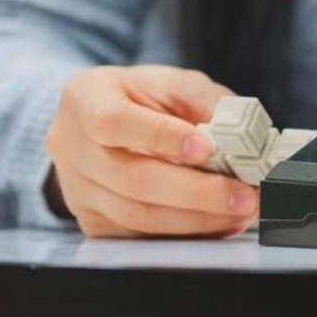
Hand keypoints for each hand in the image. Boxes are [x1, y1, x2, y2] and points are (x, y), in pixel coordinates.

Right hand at [45, 65, 257, 236]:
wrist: (103, 118)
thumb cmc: (140, 97)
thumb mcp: (172, 81)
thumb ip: (204, 100)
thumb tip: (241, 133)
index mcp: (85, 99)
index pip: (114, 122)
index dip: (161, 137)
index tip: (206, 148)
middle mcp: (72, 146)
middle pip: (132, 179)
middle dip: (197, 192)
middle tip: (244, 196)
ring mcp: (77, 189)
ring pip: (137, 215)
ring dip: (197, 219)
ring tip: (241, 212)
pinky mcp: (92, 220)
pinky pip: (140, 235)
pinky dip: (185, 233)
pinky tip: (219, 223)